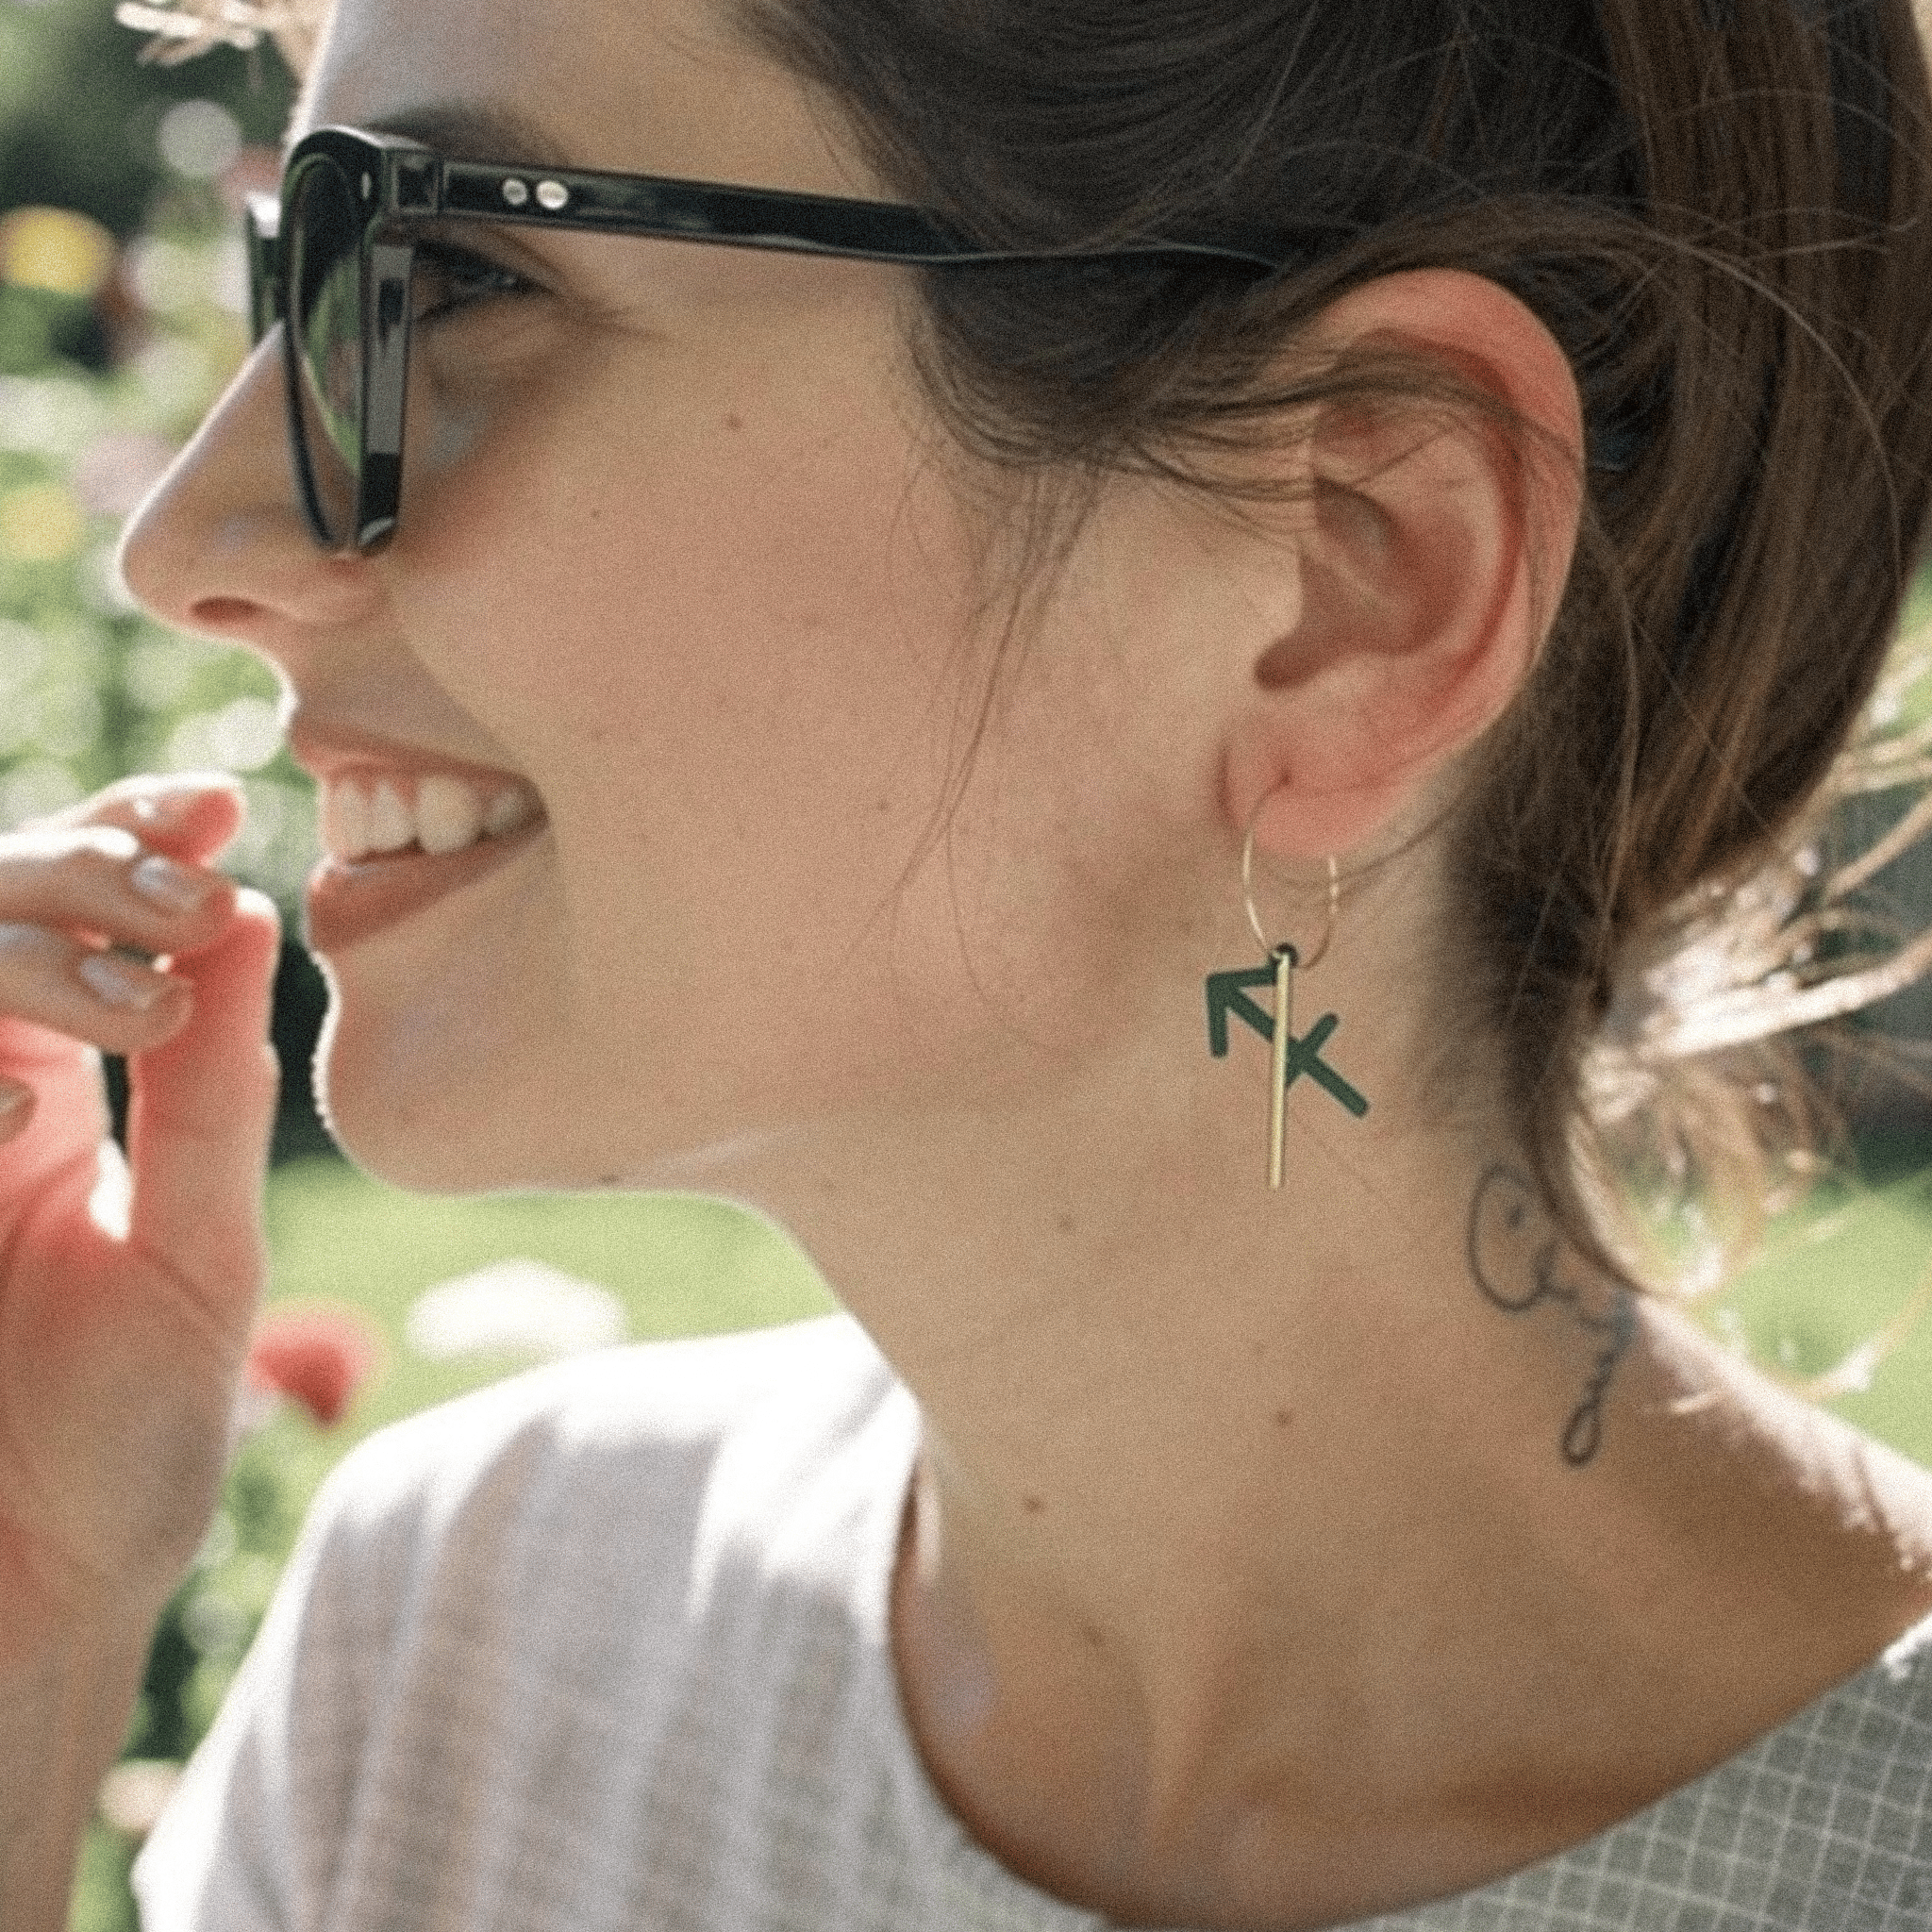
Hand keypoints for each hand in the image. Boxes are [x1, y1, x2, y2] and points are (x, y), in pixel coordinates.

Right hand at [0, 775, 280, 1661]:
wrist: (36, 1591)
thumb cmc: (126, 1438)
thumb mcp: (196, 1252)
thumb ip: (207, 1099)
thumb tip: (252, 919)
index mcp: (53, 1101)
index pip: (75, 932)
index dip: (125, 848)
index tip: (207, 800)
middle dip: (76, 872)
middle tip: (184, 875)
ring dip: (24, 948)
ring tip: (143, 978)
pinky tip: (34, 1092)